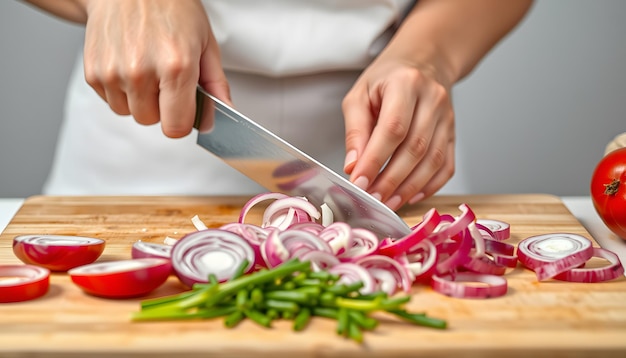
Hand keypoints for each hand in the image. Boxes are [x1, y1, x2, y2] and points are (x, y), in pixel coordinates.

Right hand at [82, 0, 229, 137]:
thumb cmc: (171, 7)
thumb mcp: (205, 42)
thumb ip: (216, 84)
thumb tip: (222, 114)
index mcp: (175, 66)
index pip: (176, 127)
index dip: (181, 121)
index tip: (183, 109)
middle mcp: (141, 71)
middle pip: (151, 121)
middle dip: (161, 107)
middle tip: (165, 78)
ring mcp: (113, 72)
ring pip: (129, 113)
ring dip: (139, 99)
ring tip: (146, 68)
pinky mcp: (93, 71)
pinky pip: (110, 100)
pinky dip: (120, 89)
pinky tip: (128, 63)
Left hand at [342, 57, 455, 210]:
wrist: (424, 63)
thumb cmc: (387, 79)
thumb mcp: (360, 95)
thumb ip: (355, 130)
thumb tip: (354, 167)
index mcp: (405, 84)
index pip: (393, 128)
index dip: (375, 159)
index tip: (359, 182)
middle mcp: (433, 99)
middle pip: (415, 148)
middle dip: (391, 179)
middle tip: (372, 198)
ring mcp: (448, 118)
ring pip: (432, 161)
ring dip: (408, 188)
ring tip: (387, 203)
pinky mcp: (453, 134)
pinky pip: (446, 166)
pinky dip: (429, 186)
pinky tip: (410, 196)